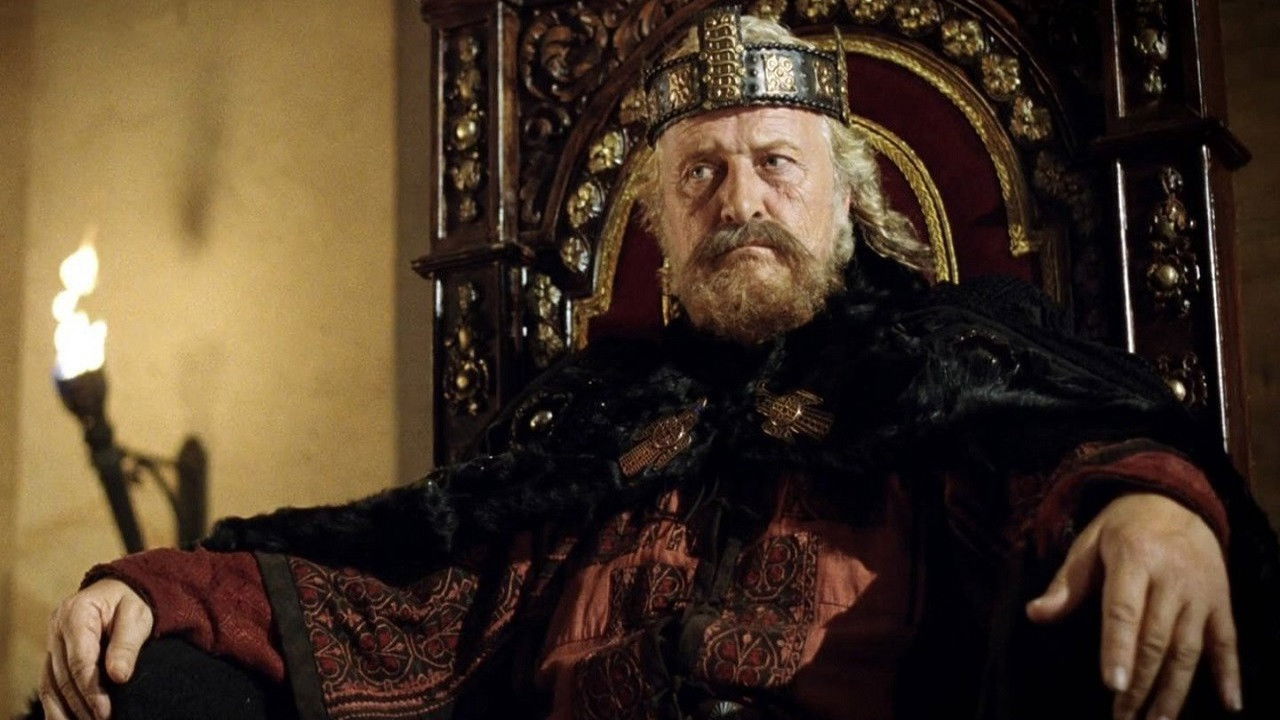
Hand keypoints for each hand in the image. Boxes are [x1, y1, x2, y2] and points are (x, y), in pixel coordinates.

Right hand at [40, 579, 153, 719]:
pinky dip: (57, 706)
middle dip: (82, 705)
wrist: (120, 590)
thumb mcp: (137, 616)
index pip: (80, 661)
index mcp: (76, 613)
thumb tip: (119, 676)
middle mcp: (56, 628)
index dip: (91, 690)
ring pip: (50, 684)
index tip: (105, 712)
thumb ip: (127, 645)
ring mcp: (50, 642)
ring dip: (66, 710)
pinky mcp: (52, 655)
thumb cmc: (131, 601)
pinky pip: (48, 684)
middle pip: (64, 676)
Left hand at [1025, 492, 1239, 719]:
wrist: (1177, 500)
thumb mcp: (1088, 544)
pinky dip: (1230, 674)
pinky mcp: (1221, 603)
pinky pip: (1227, 642)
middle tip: (1124, 717)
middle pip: (1156, 639)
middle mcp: (1172, 578)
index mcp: (1134, 559)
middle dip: (1140, 683)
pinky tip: (1229, 705)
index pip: (1124, 610)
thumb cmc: (1123, 528)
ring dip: (1174, 690)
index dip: (1118, 648)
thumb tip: (1035, 614)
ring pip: (1189, 649)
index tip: (1113, 685)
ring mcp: (1201, 593)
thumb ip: (1066, 584)